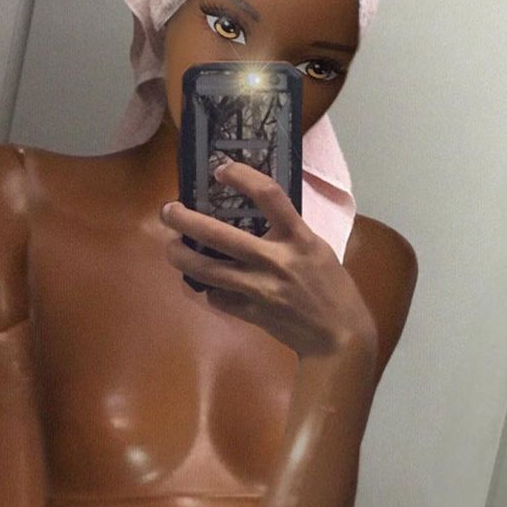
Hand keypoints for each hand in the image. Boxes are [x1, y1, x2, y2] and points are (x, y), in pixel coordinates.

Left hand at [160, 161, 376, 360]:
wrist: (338, 337)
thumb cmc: (333, 288)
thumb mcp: (317, 249)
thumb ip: (288, 233)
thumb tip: (254, 215)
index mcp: (299, 238)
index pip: (269, 195)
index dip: (242, 177)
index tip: (221, 170)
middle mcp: (276, 260)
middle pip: (220, 234)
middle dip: (186, 220)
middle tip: (168, 211)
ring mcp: (260, 289)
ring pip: (207, 270)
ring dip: (181, 256)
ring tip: (172, 247)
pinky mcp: (250, 313)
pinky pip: (217, 297)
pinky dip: (209, 289)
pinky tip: (208, 284)